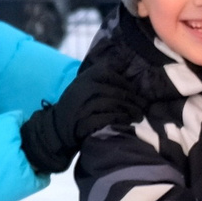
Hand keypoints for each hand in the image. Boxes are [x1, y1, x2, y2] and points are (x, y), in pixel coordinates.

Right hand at [20, 64, 145, 176]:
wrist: (58, 127)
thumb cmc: (78, 107)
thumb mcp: (85, 87)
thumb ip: (103, 81)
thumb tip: (128, 77)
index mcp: (86, 77)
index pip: (110, 73)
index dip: (126, 82)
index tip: (134, 91)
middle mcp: (84, 87)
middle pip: (115, 91)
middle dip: (132, 100)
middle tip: (143, 107)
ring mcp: (83, 104)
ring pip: (113, 103)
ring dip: (129, 110)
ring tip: (138, 116)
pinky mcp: (84, 120)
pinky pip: (106, 118)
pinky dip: (119, 120)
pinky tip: (126, 122)